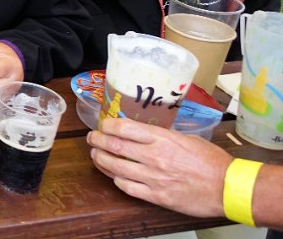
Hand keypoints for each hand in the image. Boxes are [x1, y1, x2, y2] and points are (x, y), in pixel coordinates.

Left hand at [88, 118, 230, 218]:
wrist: (228, 187)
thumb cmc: (211, 161)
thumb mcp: (186, 138)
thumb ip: (162, 136)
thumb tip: (141, 132)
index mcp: (162, 139)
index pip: (124, 128)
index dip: (107, 125)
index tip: (102, 125)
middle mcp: (154, 156)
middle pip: (114, 146)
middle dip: (97, 140)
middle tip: (91, 138)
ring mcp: (154, 177)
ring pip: (115, 166)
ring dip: (100, 159)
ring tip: (95, 155)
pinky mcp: (157, 196)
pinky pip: (127, 187)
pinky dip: (115, 179)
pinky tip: (113, 175)